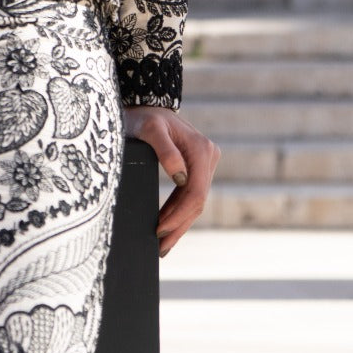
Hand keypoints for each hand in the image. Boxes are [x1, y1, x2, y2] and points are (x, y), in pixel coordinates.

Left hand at [121, 104, 220, 255]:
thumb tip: (179, 176)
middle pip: (197, 201)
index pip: (194, 192)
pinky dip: (179, 212)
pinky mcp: (197, 167)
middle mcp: (208, 156)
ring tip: (163, 244)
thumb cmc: (145, 116)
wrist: (147, 105)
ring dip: (180, 223)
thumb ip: (165, 150)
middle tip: (161, 247)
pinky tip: (169, 226)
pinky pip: (191, 194)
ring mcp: (205, 163)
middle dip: (179, 225)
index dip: (179, 214)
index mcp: (200, 150)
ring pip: (195, 201)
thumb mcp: (150, 129)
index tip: (159, 229)